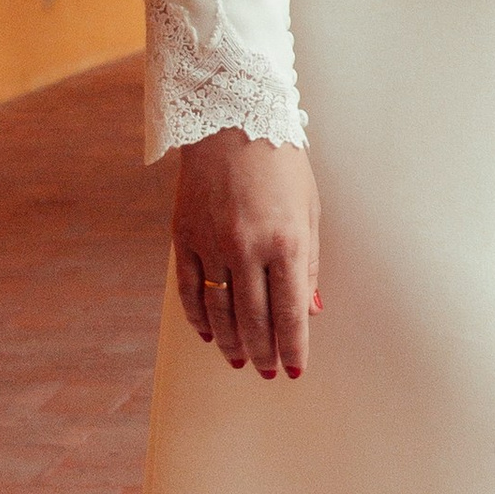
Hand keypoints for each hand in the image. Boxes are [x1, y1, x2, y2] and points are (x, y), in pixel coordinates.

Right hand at [173, 132, 321, 378]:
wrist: (231, 121)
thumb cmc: (281, 164)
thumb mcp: (308, 210)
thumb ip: (308, 264)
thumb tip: (310, 311)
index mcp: (285, 241)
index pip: (290, 312)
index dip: (294, 348)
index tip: (295, 370)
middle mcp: (247, 247)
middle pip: (254, 320)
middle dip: (264, 353)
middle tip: (267, 372)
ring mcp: (211, 244)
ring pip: (220, 311)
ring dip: (233, 343)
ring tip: (241, 360)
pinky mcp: (184, 237)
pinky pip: (191, 290)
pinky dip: (200, 318)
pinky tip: (211, 334)